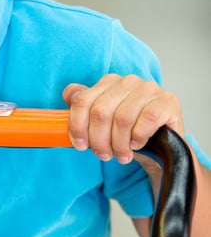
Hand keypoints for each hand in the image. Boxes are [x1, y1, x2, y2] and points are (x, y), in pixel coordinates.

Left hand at [62, 74, 183, 163]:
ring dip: (119, 144)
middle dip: (99, 140)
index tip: (80, 145)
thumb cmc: (130, 131)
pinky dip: (138, 137)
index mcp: (109, 82)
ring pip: (122, 119)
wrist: (163, 144)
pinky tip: (137, 144)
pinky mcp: (167, 101)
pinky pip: (145, 120)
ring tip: (121, 155)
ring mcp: (149, 89)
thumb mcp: (105, 120)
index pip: (82, 101)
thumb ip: (86, 105)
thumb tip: (69, 94)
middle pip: (100, 112)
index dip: (77, 126)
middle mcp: (128, 82)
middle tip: (104, 155)